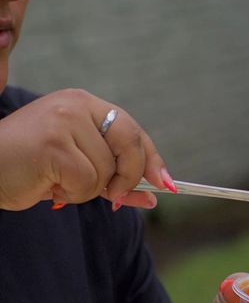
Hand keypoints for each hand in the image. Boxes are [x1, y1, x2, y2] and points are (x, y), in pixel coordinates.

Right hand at [0, 88, 172, 210]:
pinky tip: (50, 186)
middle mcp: (76, 105)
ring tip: (58, 183)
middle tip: (114, 198)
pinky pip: (88, 182)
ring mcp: (64, 121)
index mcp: (83, 104)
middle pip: (130, 144)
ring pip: (106, 172)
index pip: (132, 130)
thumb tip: (154, 196)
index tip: (166, 184)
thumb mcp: (79, 172)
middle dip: (130, 177)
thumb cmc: (29, 169)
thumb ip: (114, 180)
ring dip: (87, 191)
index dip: (152, 159)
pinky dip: (73, 194)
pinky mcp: (54, 143)